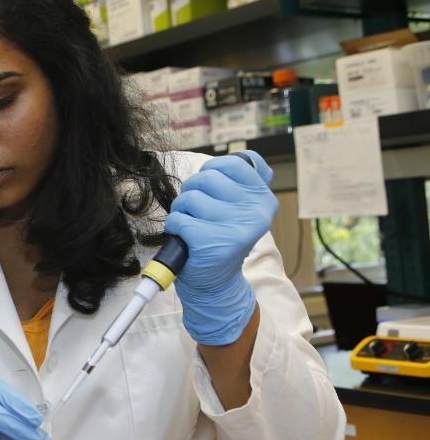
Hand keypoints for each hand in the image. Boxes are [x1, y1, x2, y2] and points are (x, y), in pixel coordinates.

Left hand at [165, 151, 276, 345]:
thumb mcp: (241, 208)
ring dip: (182, 210)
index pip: (232, 163)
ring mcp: (235, 228)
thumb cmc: (222, 237)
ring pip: (189, 198)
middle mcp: (256, 213)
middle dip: (192, 191)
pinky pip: (179, 219)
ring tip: (192, 225)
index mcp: (264, 199)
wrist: (216, 282)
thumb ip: (246, 182)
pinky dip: (175, 226)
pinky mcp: (212, 242)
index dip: (212, 171)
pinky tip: (186, 238)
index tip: (211, 189)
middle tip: (198, 211)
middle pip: (206, 178)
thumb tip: (248, 156)